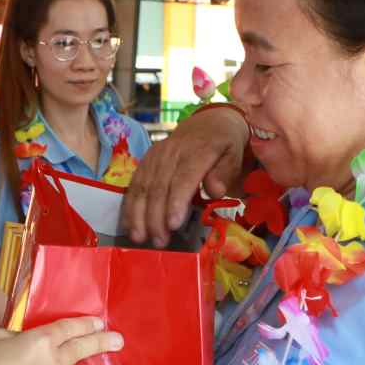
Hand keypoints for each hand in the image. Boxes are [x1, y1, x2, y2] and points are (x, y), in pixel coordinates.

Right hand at [123, 106, 249, 245]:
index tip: (173, 224)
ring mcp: (155, 157)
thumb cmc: (224, 145)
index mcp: (198, 150)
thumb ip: (226, 172)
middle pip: (159, 187)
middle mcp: (172, 152)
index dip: (176, 201)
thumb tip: (215, 190)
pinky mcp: (145, 162)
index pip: (184, 177)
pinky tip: (129, 225)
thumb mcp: (234, 154)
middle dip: (156, 217)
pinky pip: (134, 185)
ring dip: (139, 215)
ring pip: (143, 187)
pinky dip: (129, 206)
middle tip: (159, 242)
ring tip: (139, 238)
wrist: (208, 123)